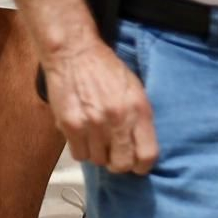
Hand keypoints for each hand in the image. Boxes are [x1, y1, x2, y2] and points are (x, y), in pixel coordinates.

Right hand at [42, 37, 158, 174]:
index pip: (147, 155)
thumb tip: (138, 146)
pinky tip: (81, 135)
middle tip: (113, 154)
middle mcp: (118, 120)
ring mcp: (93, 124)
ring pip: (98, 160)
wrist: (73, 52)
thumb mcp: (134, 89)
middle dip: (118, 163)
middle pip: (122, 164)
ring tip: (94, 138)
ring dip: (97, 154)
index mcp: (138, 110)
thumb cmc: (106, 68)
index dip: (142, 166)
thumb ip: (138, 117)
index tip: (136, 164)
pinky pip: (79, 154)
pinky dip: (80, 149)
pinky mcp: (70, 125)